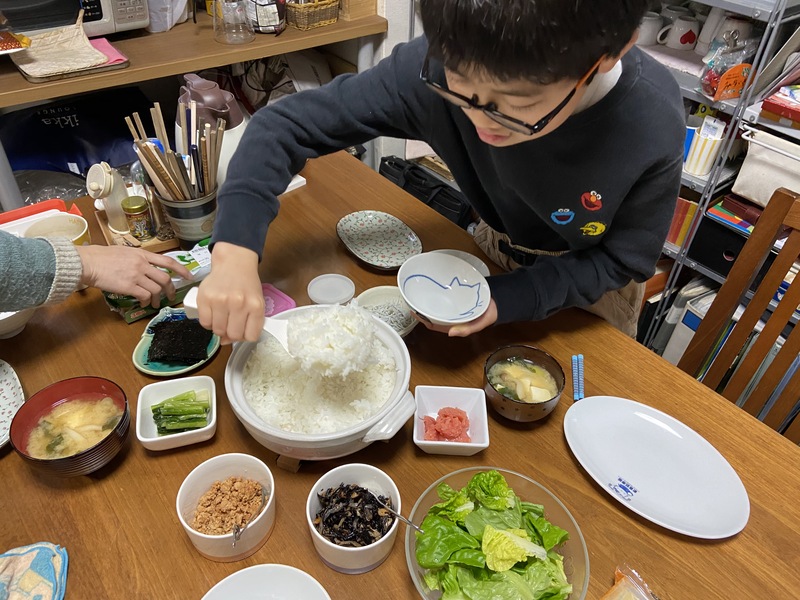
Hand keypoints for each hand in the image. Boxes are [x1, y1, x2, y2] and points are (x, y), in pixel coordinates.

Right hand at [77, 245, 192, 307]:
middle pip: (165, 279)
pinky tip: (144, 303)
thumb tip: (147, 266)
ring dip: (157, 299)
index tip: (188, 276)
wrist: (88, 262)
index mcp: (143, 254)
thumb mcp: (124, 252)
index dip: (181, 270)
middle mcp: (142, 264)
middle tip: (170, 296)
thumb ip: (138, 258)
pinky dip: (146, 301)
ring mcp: (136, 275)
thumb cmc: (102, 256)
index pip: (168, 261)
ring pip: (156, 289)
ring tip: (155, 303)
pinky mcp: (129, 286)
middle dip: (171, 290)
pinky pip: (145, 296)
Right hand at [197, 242, 263, 343]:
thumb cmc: (246, 285)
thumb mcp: (255, 302)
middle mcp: (239, 304)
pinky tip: (213, 314)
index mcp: (256, 306)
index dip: (245, 336)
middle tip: (230, 324)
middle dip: (231, 334)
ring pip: (218, 331)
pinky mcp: (204, 298)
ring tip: (221, 318)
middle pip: (233, 335)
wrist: (234, 263)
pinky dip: (208, 323)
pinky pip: (204, 323)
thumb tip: (225, 341)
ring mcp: (221, 301)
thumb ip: (247, 323)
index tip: (242, 330)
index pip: (251, 337)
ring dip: (219, 328)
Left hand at [415, 299, 498, 336]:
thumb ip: (467, 329)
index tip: (413, 311)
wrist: (500, 301)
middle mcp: (450, 317)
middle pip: (432, 315)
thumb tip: (450, 334)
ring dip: (427, 301)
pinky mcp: (455, 298)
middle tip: (412, 299)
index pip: (433, 324)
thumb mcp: (481, 323)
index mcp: (453, 325)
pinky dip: (437, 294)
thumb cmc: (489, 313)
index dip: (422, 319)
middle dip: (421, 309)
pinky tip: (433, 287)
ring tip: (418, 292)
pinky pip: (443, 297)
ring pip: (436, 306)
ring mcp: (452, 308)